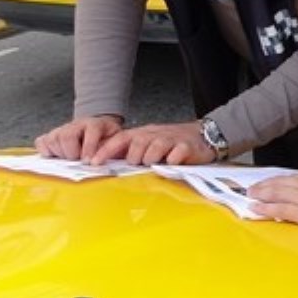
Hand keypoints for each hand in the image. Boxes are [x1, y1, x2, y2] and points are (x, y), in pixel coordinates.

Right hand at [34, 114, 123, 160]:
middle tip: (77, 161)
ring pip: (54, 139)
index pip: (91, 132)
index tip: (88, 162)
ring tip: (69, 159)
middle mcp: (76, 124)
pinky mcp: (51, 135)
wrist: (98, 131)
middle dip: (71, 153)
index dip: (89, 148)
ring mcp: (62, 129)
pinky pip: (41, 142)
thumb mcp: (114, 142)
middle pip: (67, 136)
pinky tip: (55, 157)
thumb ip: (107, 150)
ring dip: (60, 154)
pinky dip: (46, 151)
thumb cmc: (106, 139)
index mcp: (94, 124)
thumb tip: (96, 162)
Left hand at [87, 120, 216, 165]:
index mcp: (145, 133)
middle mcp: (156, 134)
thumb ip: (131, 150)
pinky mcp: (186, 147)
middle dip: (135, 158)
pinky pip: (175, 155)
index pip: (121, 139)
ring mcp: (172, 140)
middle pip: (137, 144)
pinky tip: (173, 163)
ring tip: (157, 164)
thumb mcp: (150, 142)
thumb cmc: (173, 141)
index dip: (106, 150)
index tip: (93, 162)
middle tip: (141, 164)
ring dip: (152, 160)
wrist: (204, 135)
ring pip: (154, 149)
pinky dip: (172, 161)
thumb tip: (107, 161)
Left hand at [249, 173, 297, 233]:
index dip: (278, 180)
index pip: (293, 178)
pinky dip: (266, 208)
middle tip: (252, 188)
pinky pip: (281, 209)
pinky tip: (256, 208)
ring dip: (261, 194)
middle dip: (265, 185)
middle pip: (282, 183)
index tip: (269, 182)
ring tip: (250, 196)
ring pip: (278, 194)